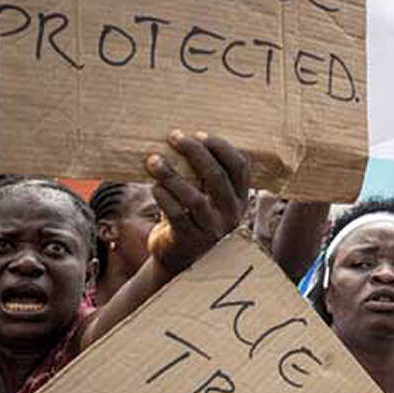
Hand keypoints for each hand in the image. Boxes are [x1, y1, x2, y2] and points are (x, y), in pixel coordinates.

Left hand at [145, 130, 249, 274]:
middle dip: (194, 151)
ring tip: (153, 160)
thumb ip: (203, 175)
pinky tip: (154, 186)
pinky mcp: (190, 240)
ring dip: (171, 174)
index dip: (221, 147)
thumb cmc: (190, 218)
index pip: (240, 167)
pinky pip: (176, 214)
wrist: (179, 258)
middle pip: (216, 176)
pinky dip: (163, 197)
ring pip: (194, 197)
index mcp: (239, 199)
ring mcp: (212, 229)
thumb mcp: (205, 197)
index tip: (198, 134)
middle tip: (174, 137)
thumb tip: (182, 137)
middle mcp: (230, 214)